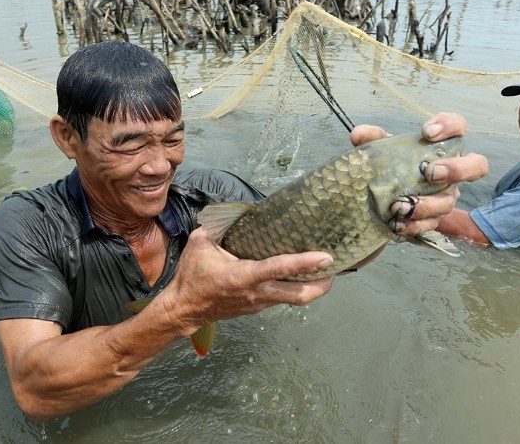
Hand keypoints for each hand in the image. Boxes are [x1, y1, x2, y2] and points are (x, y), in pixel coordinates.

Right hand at [159, 228, 334, 332]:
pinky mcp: (259, 308)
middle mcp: (257, 293)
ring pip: (295, 299)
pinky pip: (284, 299)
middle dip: (322, 284)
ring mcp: (260, 304)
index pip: (279, 269)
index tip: (326, 256)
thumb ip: (219, 225)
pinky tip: (302, 275)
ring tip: (326, 269)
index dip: (305, 262)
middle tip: (336, 267)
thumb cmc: (192, 275)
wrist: (184, 309)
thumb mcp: (201, 243)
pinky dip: (296, 288)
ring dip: (313, 287)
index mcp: (243, 276)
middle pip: (300, 296)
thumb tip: (237, 209)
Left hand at [349, 112, 487, 236]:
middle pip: (477, 166)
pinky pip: (430, 225)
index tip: (426, 132)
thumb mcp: (381, 148)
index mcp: (442, 145)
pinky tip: (396, 224)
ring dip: (425, 205)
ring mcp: (445, 196)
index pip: (458, 127)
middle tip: (430, 172)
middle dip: (457, 169)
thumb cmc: (390, 163)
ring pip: (448, 202)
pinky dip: (413, 226)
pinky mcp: (434, 218)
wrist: (383, 195)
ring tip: (399, 206)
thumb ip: (371, 138)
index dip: (449, 126)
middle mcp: (452, 170)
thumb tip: (358, 136)